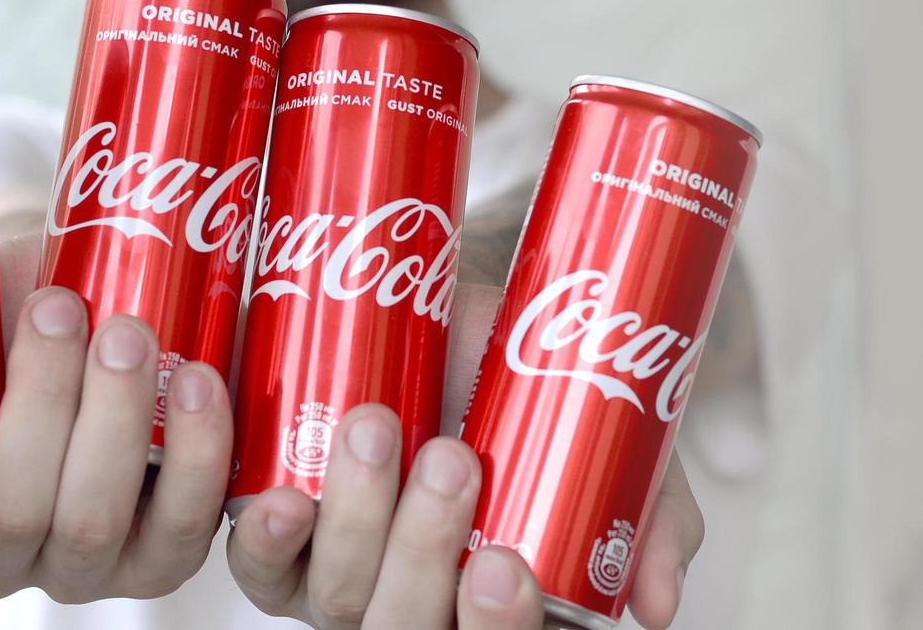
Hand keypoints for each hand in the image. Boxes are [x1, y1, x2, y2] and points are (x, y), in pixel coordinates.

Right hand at [0, 233, 233, 602]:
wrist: (86, 281)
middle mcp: (2, 548)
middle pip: (10, 524)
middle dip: (39, 416)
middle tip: (59, 312)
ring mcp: (86, 555)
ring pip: (96, 529)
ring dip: (118, 425)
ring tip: (129, 332)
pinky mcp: (167, 539)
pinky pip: (187, 529)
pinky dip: (203, 455)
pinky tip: (199, 379)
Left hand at [225, 284, 704, 629]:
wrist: (476, 322)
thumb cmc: (545, 399)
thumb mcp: (620, 452)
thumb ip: (654, 523)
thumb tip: (660, 605)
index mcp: (493, 608)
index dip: (496, 628)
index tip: (505, 563)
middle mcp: (414, 608)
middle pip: (403, 628)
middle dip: (420, 556)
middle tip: (451, 461)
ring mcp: (343, 581)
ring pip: (336, 596)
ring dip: (355, 520)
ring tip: (377, 427)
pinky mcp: (282, 540)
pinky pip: (261, 569)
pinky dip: (269, 538)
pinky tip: (284, 498)